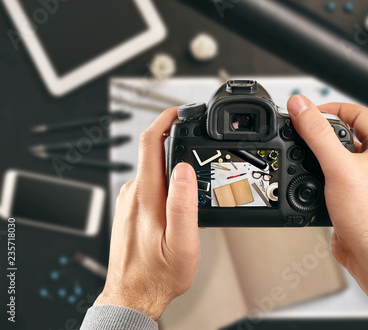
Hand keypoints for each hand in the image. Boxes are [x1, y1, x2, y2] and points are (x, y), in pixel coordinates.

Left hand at [94, 108, 199, 320]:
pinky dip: (165, 184)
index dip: (164, 120)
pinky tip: (177, 201)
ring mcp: (128, 202)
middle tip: (199, 147)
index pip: (150, 143)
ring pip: (152, 172)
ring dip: (172, 167)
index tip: (178, 111)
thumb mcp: (181, 243)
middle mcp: (133, 194)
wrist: (132, 296)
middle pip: (152, 154)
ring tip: (195, 179)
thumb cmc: (157, 274)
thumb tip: (185, 169)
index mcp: (146, 196)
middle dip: (176, 144)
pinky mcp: (129, 210)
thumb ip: (183, 204)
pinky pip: (148, 186)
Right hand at [287, 95, 367, 306]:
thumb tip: (301, 106)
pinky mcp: (348, 194)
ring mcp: (360, 179)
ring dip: (317, 153)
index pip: (357, 113)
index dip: (333, 108)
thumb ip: (317, 133)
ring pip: (335, 156)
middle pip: (344, 133)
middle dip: (321, 130)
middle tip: (302, 131)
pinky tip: (306, 178)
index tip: (310, 112)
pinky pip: (330, 175)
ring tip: (302, 152)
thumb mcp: (338, 165)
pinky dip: (316, 174)